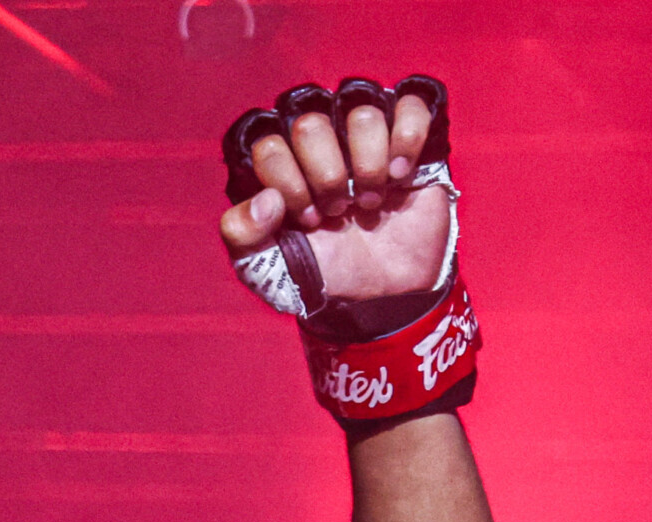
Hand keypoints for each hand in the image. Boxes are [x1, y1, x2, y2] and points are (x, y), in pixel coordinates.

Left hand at [219, 84, 450, 301]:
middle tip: (339, 210)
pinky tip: (401, 176)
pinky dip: (407, 141)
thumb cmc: (322, 267)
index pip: (269, 147)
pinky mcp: (407, 133)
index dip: (289, 185)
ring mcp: (363, 134)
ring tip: (371, 200)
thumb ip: (240, 233)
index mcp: (281, 163)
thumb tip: (266, 198)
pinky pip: (411, 105)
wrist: (381, 286)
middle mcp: (319, 140)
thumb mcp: (264, 265)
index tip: (308, 219)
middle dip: (326, 177)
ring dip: (369, 165)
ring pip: (362, 114)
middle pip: (310, 126)